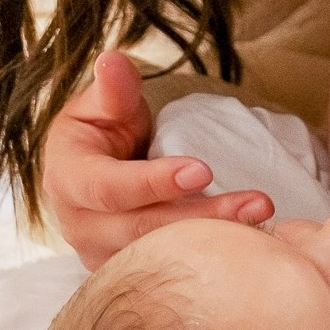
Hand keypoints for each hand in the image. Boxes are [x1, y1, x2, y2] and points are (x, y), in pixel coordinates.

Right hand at [42, 50, 273, 268]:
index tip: (204, 170)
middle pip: (143, 229)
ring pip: (159, 255)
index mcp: (67, 178)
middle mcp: (79, 225)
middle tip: (259, 203)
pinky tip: (250, 241)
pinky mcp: (127, 269)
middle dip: (202, 217)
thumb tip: (112, 60)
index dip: (155, 182)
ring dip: (214, 239)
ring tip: (263, 218)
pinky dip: (208, 254)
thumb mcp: (105, 102)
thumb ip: (114, 87)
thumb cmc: (104, 127)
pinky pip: (168, 267)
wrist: (98, 164)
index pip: (109, 188)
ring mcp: (101, 254)